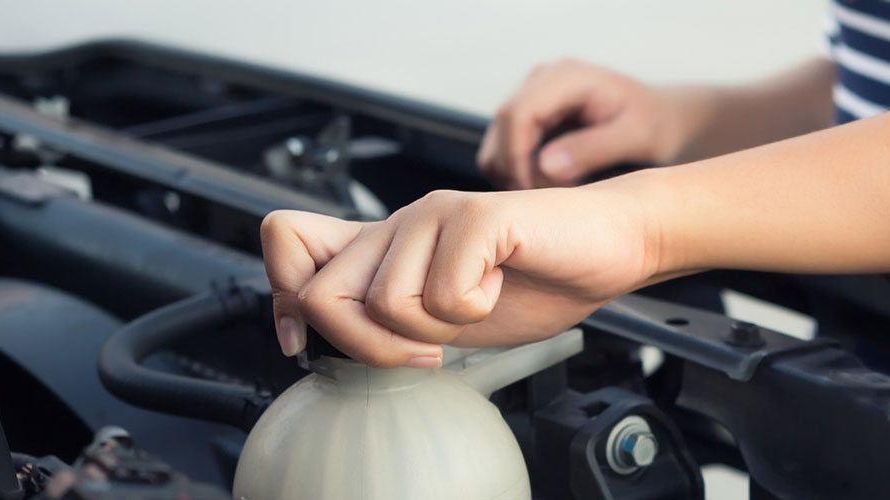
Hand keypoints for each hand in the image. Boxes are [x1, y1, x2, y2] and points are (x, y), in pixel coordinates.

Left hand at [260, 187, 663, 366]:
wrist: (608, 247)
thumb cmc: (534, 276)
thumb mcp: (446, 312)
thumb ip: (390, 317)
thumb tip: (319, 334)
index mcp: (386, 242)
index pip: (286, 242)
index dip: (281, 296)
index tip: (305, 340)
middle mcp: (399, 221)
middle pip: (321, 294)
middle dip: (368, 345)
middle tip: (426, 348)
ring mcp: (433, 212)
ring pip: (383, 303)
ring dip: (434, 329)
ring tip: (475, 307)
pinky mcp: (474, 215)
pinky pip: (445, 293)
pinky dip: (477, 308)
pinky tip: (499, 283)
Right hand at [477, 58, 689, 189]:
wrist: (663, 118)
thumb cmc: (656, 125)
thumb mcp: (636, 137)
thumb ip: (592, 149)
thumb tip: (545, 166)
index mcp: (568, 77)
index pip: (518, 113)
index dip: (517, 157)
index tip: (534, 193)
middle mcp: (543, 79)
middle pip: (501, 127)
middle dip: (516, 170)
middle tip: (548, 201)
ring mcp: (533, 94)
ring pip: (497, 140)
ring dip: (515, 174)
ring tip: (554, 194)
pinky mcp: (531, 115)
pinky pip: (506, 148)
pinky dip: (519, 172)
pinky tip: (551, 186)